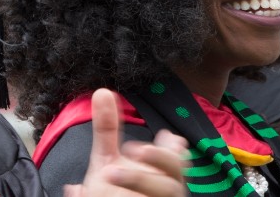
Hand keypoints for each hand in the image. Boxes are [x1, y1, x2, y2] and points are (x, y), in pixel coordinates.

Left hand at [66, 89, 188, 196]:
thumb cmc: (110, 189)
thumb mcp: (106, 158)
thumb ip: (107, 128)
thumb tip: (102, 92)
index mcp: (159, 171)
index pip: (176, 158)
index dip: (175, 148)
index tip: (165, 136)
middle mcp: (165, 187)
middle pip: (176, 172)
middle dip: (160, 158)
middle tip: (133, 150)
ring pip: (166, 191)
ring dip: (140, 180)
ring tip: (110, 174)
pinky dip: (132, 195)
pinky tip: (105, 191)